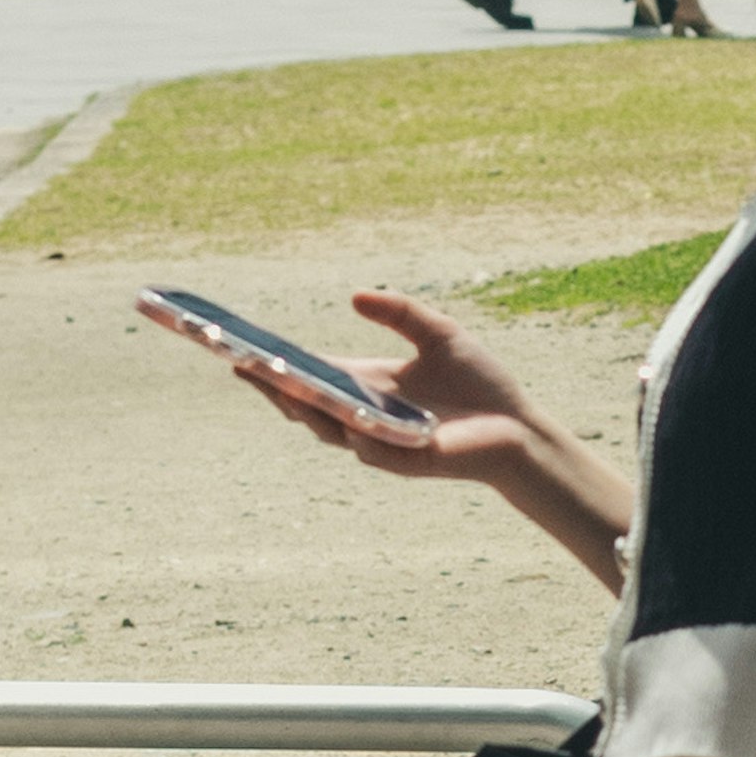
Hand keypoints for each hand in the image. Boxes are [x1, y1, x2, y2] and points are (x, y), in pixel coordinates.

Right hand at [224, 292, 635, 591]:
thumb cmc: (479, 384)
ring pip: (329, 429)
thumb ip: (400, 312)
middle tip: (240, 367)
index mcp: (364, 386)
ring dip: (303, 410)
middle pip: (303, 405)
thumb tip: (356, 295)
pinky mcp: (404, 461)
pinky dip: (355, 434)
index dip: (272, 365)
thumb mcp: (438, 332)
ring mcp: (379, 442)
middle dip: (271, 388)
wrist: (518, 428)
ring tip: (277, 388)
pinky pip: (370, 448)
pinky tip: (342, 419)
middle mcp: (363, 416)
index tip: (236, 348)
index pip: (307, 376)